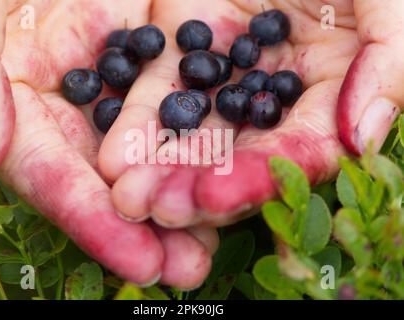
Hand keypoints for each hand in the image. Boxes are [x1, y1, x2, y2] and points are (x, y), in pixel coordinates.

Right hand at [0, 0, 216, 288]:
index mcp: (24, 94)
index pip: (54, 175)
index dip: (91, 222)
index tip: (138, 266)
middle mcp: (76, 99)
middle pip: (110, 177)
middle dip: (149, 227)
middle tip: (187, 270)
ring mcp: (121, 79)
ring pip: (154, 150)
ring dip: (185, 198)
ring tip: (215, 244)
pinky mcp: (163, 51)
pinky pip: (190, 102)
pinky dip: (208, 142)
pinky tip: (233, 177)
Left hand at [102, 0, 402, 227]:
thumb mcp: (391, 0)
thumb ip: (390, 64)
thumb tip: (360, 138)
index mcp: (329, 93)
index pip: (295, 152)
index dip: (258, 178)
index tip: (216, 200)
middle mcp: (272, 95)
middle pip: (234, 154)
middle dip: (194, 186)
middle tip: (155, 210)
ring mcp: (225, 73)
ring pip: (190, 131)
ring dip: (157, 166)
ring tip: (125, 195)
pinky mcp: (184, 43)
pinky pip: (158, 89)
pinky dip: (136, 123)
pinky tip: (112, 155)